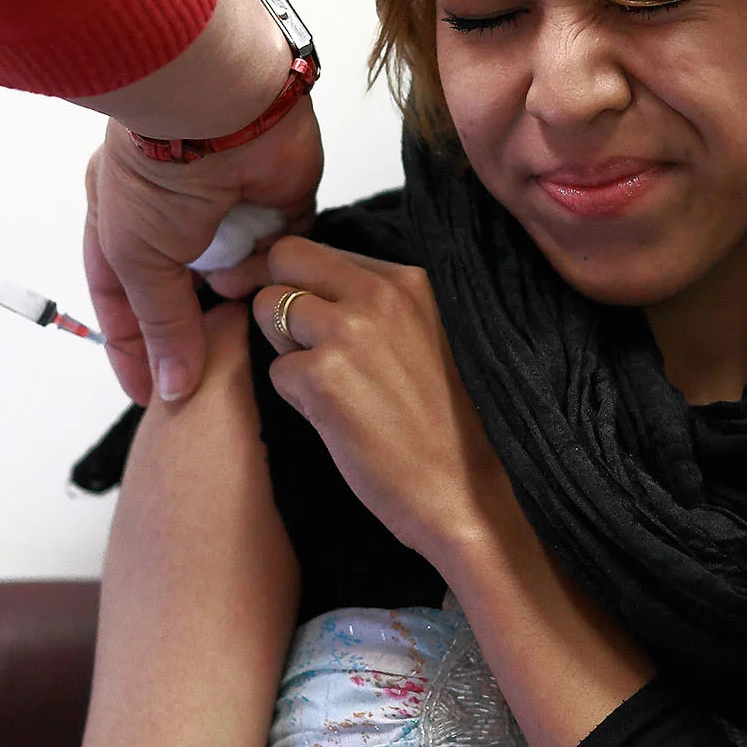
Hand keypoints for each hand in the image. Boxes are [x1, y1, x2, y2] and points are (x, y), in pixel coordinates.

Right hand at [83, 94, 321, 408]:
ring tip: (235, 300)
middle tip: (205, 374)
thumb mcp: (139, 259)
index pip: (123, 301)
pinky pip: (280, 256)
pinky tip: (267, 275)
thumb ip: (161, 326)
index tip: (150, 398)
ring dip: (236, 295)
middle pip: (186, 294)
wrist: (219, 108)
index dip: (134, 350)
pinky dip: (274, 269)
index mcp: (122, 221)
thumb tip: (171, 388)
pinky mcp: (278, 203)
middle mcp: (175, 217)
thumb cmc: (157, 169)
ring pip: (236, 279)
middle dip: (196, 329)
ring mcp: (228, 209)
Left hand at [255, 236, 653, 746]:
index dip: (306, 283)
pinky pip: (275, 371)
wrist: (479, 497)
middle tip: (306, 345)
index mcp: (411, 279)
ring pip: (267, 310)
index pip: (319, 249)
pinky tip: (336, 422)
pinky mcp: (321, 381)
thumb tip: (330, 288)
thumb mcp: (438, 336)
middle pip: (282, 262)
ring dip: (286, 348)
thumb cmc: (462, 429)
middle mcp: (379, 294)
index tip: (313, 313)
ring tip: (330, 389)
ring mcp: (347, 333)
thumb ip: (388, 305)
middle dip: (280, 298)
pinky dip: (294, 398)